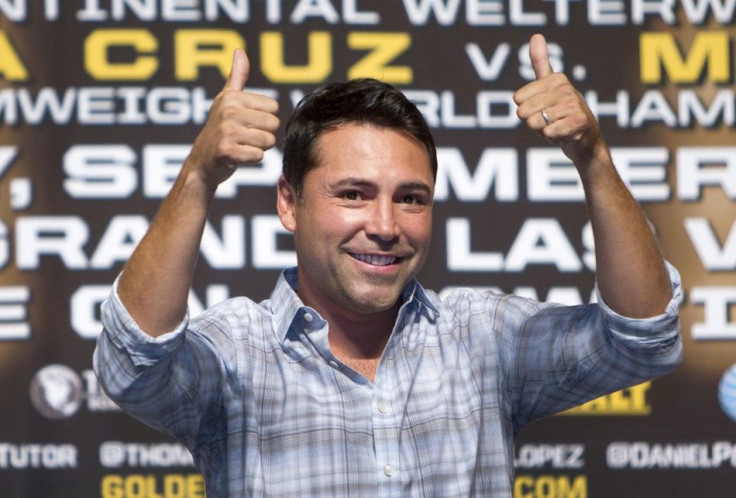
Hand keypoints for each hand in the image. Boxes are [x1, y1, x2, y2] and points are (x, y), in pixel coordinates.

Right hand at [186, 49, 279, 188]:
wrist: (202, 163)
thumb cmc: (219, 130)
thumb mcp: (225, 100)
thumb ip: (237, 77)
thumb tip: (239, 50)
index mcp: (231, 98)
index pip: (273, 108)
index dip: (264, 119)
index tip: (247, 123)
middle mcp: (228, 112)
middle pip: (273, 125)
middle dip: (264, 135)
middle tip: (245, 138)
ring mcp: (226, 132)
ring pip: (268, 141)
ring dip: (258, 148)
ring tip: (241, 146)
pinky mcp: (227, 152)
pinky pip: (259, 156)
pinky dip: (252, 160)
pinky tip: (238, 157)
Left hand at [513, 34, 604, 167]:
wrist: (585, 140)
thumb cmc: (562, 113)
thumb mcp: (550, 87)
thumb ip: (541, 63)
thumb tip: (536, 35)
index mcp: (556, 79)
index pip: (518, 99)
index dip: (526, 110)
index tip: (543, 109)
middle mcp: (565, 89)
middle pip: (524, 112)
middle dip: (533, 123)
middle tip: (550, 121)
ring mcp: (573, 105)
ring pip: (535, 123)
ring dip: (542, 131)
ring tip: (557, 127)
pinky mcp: (578, 123)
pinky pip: (548, 133)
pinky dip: (552, 138)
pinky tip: (564, 135)